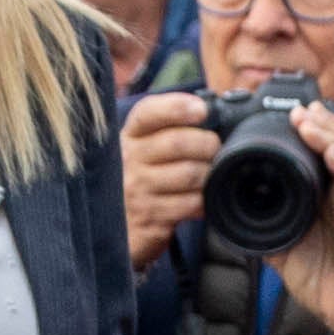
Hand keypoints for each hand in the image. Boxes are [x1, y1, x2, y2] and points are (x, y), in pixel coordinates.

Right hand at [119, 89, 213, 261]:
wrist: (118, 227)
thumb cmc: (143, 177)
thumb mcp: (145, 148)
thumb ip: (171, 128)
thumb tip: (214, 113)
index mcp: (129, 136)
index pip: (148, 113)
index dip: (177, 107)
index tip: (202, 110)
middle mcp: (128, 162)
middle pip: (177, 142)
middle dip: (207, 143)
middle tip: (215, 148)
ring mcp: (135, 192)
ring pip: (189, 174)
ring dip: (209, 174)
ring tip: (209, 175)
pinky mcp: (148, 220)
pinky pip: (190, 204)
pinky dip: (204, 200)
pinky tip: (200, 199)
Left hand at [274, 108, 333, 334]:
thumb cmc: (318, 276)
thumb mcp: (280, 244)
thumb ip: (264, 224)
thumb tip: (232, 211)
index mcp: (324, 197)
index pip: (321, 155)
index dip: (310, 132)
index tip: (292, 115)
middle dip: (320, 124)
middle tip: (301, 110)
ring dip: (330, 136)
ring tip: (310, 121)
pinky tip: (331, 150)